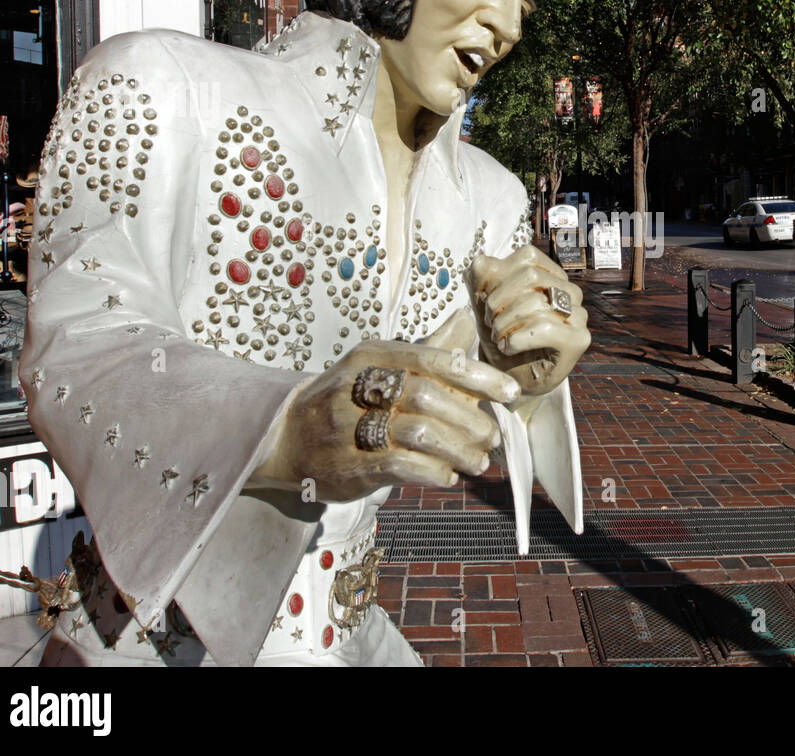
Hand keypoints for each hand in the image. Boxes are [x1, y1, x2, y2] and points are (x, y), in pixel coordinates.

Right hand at [254, 309, 518, 501]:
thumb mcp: (382, 364)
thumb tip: (469, 318)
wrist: (285, 437)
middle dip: (471, 420)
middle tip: (493, 437)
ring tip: (478, 461)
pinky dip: (433, 472)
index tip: (509, 393)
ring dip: (458, 450)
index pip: (435, 360)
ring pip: (419, 432)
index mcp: (374, 355)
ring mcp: (350, 425)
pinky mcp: (348, 464)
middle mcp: (359, 385)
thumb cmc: (348, 398)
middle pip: (430, 397)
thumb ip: (430, 348)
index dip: (478, 376)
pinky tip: (448, 476)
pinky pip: (401, 465)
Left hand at [469, 245, 590, 397]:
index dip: (500, 276)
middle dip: (499, 300)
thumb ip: (481, 281)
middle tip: (490, 323)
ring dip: (504, 323)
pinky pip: (544, 327)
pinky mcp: (579, 339)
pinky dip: (517, 339)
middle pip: (530, 275)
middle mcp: (570, 292)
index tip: (486, 301)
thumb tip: (479, 260)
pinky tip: (508, 348)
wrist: (512, 380)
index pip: (528, 257)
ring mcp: (578, 315)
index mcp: (552, 276)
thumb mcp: (485, 307)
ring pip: (535, 302)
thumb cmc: (503, 339)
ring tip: (498, 337)